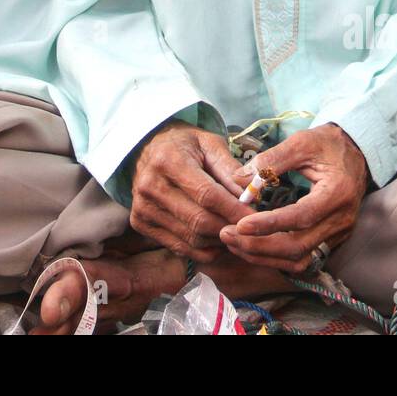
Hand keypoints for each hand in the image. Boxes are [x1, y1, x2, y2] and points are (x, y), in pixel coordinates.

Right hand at [128, 121, 253, 261]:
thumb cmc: (184, 145)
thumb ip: (230, 168)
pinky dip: (203, 251)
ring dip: (218, 241)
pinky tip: (217, 241)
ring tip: (235, 233)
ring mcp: (142, 207)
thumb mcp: (209, 144)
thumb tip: (252, 196)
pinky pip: (179, 247)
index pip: (207, 194)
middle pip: (199, 220)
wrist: (147, 148)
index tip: (256, 218)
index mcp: (169, 160)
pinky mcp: (140, 223)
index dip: (234, 210)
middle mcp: (150, 185)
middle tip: (249, 229)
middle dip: (229, 227)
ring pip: (191, 238)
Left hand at [219, 124, 368, 273]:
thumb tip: (238, 178)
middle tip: (228, 236)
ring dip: (265, 256)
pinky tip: (254, 248)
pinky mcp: (331, 240)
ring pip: (300, 259)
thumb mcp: (301, 142)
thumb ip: (271, 160)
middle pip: (298, 247)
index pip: (300, 217)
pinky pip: (304, 258)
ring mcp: (338, 233)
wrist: (356, 152)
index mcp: (337, 193)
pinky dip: (277, 257)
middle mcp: (341, 220)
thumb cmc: (327, 144)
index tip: (240, 225)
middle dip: (260, 246)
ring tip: (235, 244)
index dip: (269, 224)